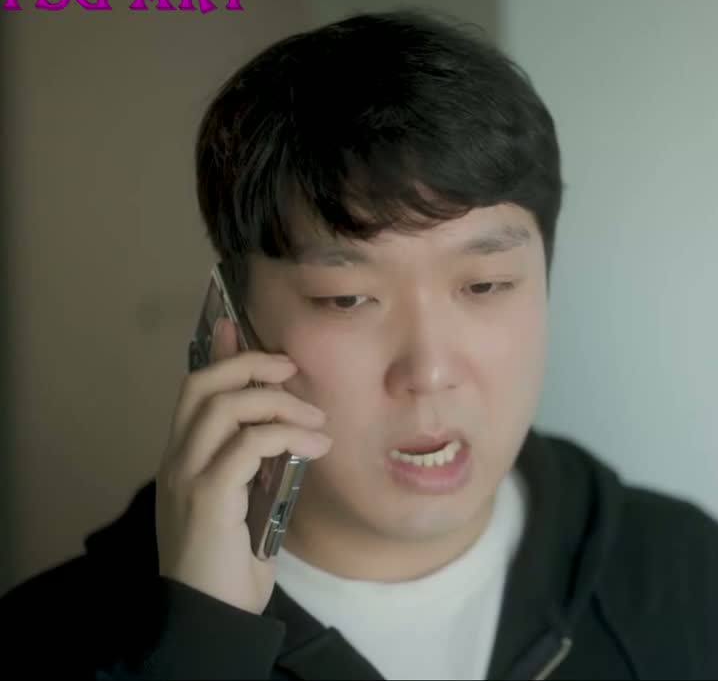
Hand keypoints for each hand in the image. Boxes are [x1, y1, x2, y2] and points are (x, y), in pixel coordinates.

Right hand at [155, 317, 331, 614]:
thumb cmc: (233, 561)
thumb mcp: (249, 499)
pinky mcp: (207, 498)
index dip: (219, 354)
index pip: (193, 389)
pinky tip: (315, 448)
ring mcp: (187, 477)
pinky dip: (287, 436)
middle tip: (292, 370)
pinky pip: (247, 445)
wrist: (212, 613)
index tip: (242, 328)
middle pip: (203, 385)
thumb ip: (257, 462)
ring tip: (317, 422)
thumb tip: (288, 427)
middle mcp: (177, 460)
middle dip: (251, 365)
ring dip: (280, 403)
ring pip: (225, 407)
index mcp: (183, 458)